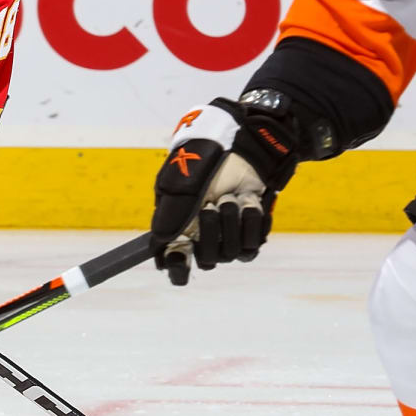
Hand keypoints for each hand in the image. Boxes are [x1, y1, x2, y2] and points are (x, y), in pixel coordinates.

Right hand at [148, 93, 306, 284]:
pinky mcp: (249, 234)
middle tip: (210, 206)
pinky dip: (251, 223)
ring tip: (230, 197)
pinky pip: (251, 246)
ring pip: (230, 254)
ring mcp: (226, 237)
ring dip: (232, 221)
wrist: (241, 148)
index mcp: (178, 229)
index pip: (174, 263)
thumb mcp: (179, 183)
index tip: (180, 259)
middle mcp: (201, 238)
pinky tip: (248, 203)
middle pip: (206, 261)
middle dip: (211, 232)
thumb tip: (164, 241)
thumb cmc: (204, 162)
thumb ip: (169, 214)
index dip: (177, 268)